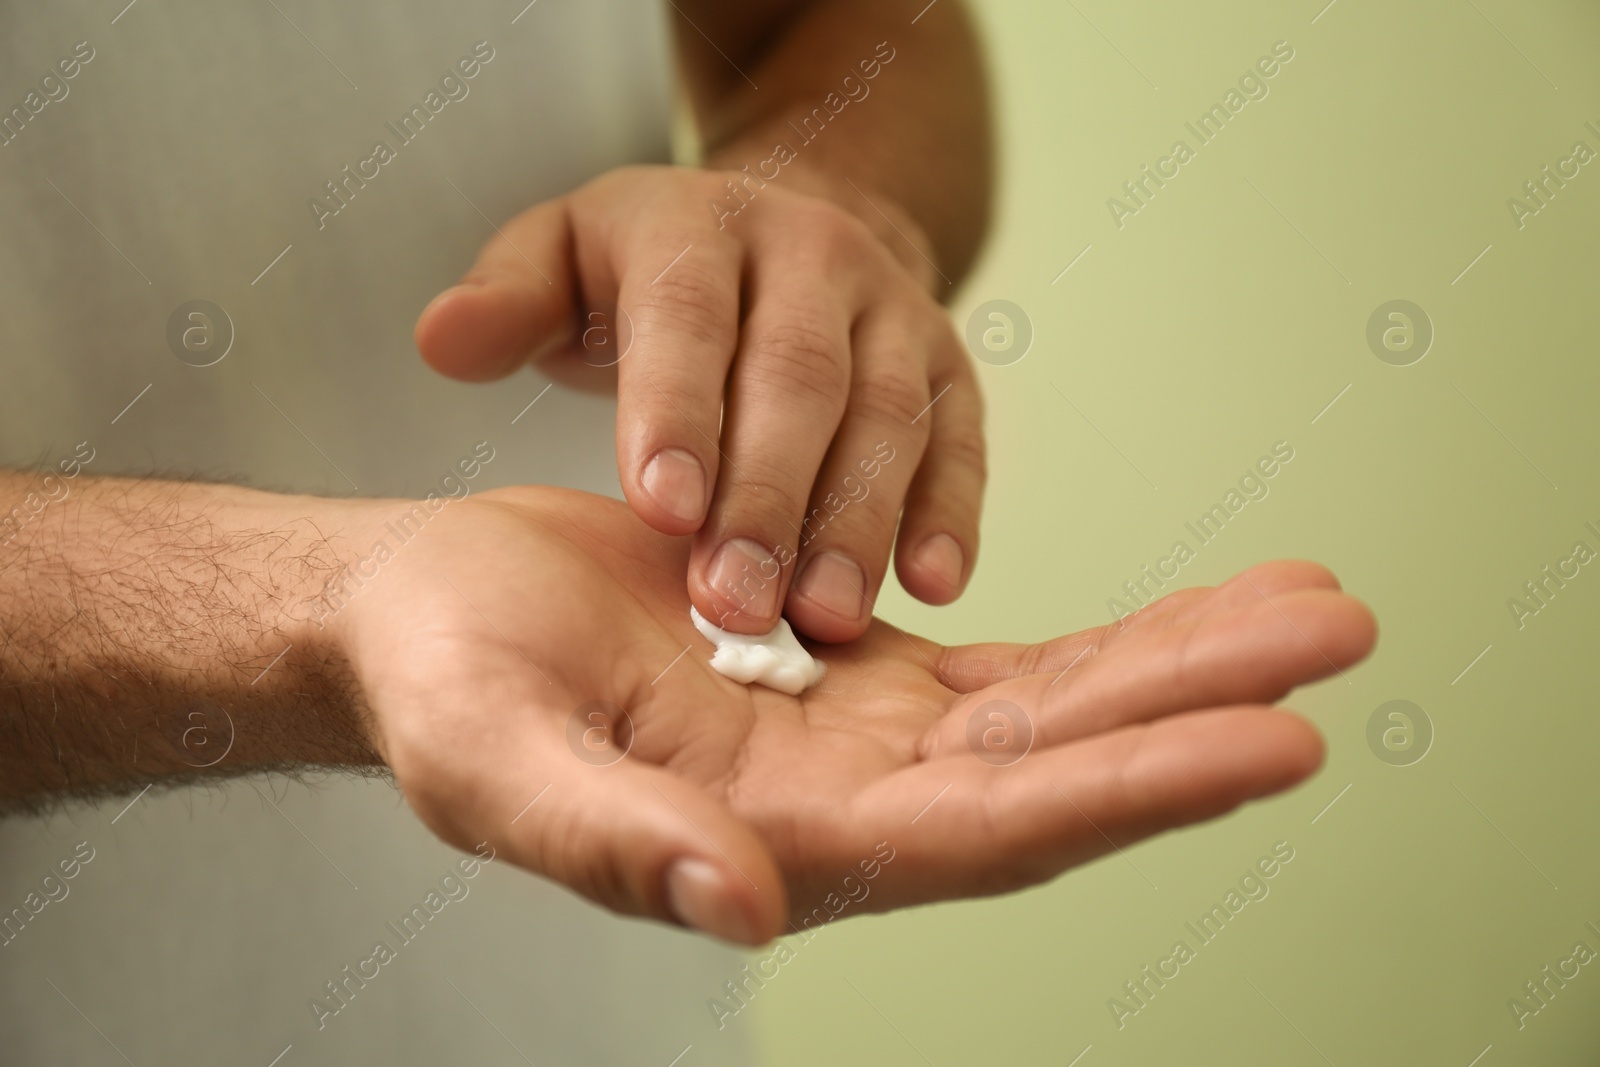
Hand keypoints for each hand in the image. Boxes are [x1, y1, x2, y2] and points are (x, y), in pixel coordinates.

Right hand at [335, 486, 1375, 943]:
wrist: (424, 616)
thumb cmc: (443, 687)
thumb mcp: (498, 760)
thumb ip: (612, 843)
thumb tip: (739, 909)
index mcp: (778, 843)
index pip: (989, 827)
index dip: (1130, 788)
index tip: (1269, 739)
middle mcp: (847, 806)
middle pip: (1058, 760)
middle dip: (1199, 701)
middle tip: (1336, 635)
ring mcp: (861, 740)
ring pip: (1053, 707)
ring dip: (1179, 660)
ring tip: (1305, 605)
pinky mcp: (856, 673)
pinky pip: (1009, 664)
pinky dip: (1105, 643)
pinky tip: (1189, 616)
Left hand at [413, 165, 982, 643]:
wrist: (788, 234)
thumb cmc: (652, 276)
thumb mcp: (564, 257)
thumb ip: (508, 300)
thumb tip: (442, 341)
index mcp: (699, 226)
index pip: (689, 318)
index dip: (679, 412)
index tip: (661, 515)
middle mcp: (810, 255)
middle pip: (799, 377)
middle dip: (769, 496)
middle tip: (736, 604)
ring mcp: (892, 309)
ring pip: (888, 414)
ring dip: (859, 522)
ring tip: (827, 620)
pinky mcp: (949, 365)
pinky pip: (961, 438)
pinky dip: (952, 512)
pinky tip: (934, 585)